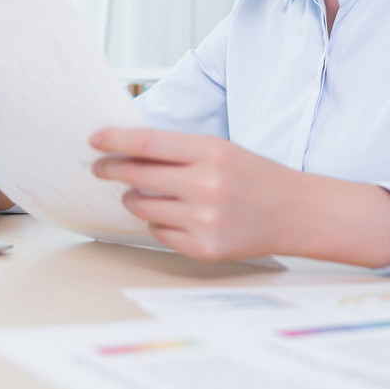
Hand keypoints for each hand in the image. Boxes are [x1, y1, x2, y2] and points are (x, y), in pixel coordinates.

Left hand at [89, 127, 302, 261]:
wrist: (295, 212)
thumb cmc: (253, 176)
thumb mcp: (219, 150)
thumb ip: (177, 151)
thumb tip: (124, 152)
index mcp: (211, 152)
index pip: (147, 144)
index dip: (114, 141)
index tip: (94, 139)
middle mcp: (207, 186)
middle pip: (137, 176)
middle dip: (111, 170)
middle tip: (100, 167)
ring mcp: (205, 221)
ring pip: (142, 208)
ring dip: (134, 198)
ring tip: (140, 193)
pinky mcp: (204, 249)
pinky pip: (158, 233)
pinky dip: (157, 222)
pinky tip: (172, 214)